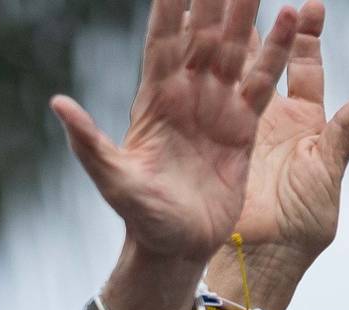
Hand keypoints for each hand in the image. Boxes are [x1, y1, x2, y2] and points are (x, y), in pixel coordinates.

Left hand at [54, 0, 299, 266]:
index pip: (162, 41)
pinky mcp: (243, 127)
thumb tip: (58, 103)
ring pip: (233, 50)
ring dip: (246, 14)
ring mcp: (217, 107)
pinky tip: (290, 17)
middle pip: (201, 34)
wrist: (175, 247)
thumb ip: (88, 142)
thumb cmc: (140, 216)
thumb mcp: (113, 180)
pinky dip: (275, 51)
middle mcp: (187, 96)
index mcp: (155, 100)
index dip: (169, 7)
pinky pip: (261, 81)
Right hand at [225, 1, 348, 272]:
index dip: (306, 35)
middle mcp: (271, 117)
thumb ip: (345, 133)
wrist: (263, 255)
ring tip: (226, 6)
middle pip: (265, 58)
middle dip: (263, 23)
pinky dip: (201, 76)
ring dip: (229, 39)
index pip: (305, 65)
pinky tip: (195, 50)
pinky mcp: (214, 141)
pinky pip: (209, 102)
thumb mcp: (328, 173)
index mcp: (304, 120)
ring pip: (232, 72)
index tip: (310, 3)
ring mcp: (238, 127)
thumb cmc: (303, 221)